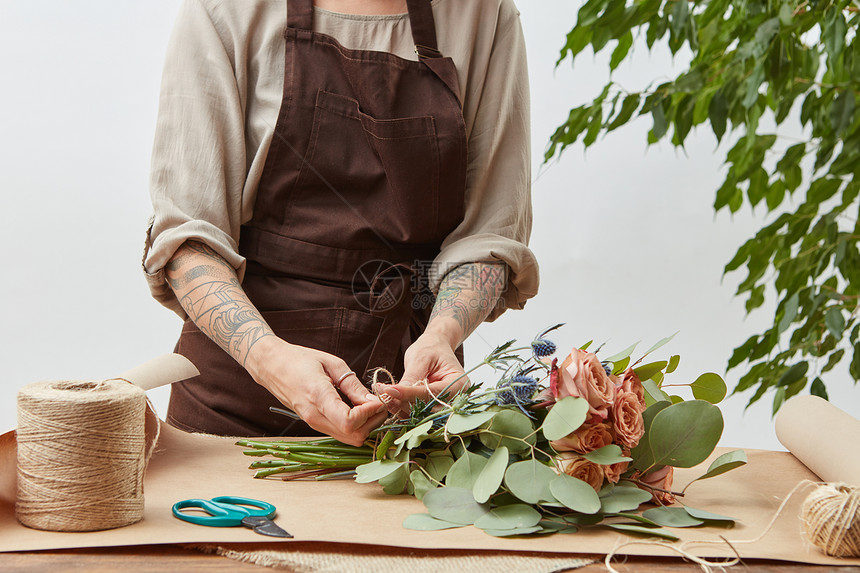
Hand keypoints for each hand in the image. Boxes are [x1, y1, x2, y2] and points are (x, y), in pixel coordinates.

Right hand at [245, 336, 387, 445]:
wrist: (272, 367)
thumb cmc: (301, 359)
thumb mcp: (331, 364)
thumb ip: (352, 385)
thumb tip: (373, 400)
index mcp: (318, 397)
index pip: (349, 421)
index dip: (369, 413)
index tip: (377, 399)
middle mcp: (315, 417)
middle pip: (354, 435)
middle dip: (373, 421)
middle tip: (379, 401)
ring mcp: (313, 423)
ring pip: (349, 438)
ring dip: (366, 425)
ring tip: (370, 404)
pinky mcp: (315, 424)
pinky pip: (341, 433)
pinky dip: (356, 425)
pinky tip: (359, 408)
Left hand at [377, 328, 468, 415]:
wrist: (435, 348)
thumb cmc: (432, 348)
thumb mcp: (422, 357)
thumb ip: (412, 376)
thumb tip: (398, 391)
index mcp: (459, 384)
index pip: (433, 394)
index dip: (410, 394)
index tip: (390, 390)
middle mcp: (453, 400)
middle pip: (426, 408)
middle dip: (402, 401)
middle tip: (382, 392)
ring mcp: (441, 406)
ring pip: (417, 413)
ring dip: (397, 405)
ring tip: (381, 392)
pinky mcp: (429, 409)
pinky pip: (414, 412)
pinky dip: (399, 405)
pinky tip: (387, 396)